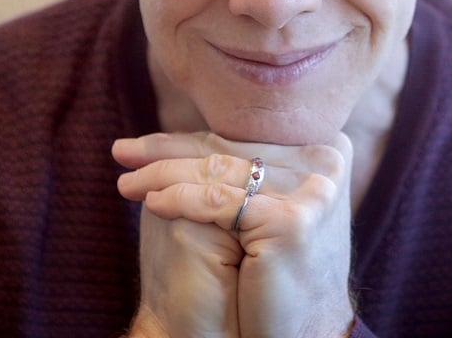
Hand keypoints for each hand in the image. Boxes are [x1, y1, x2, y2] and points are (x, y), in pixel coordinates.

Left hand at [114, 132, 355, 337]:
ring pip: (219, 171)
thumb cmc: (274, 269)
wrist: (296, 331)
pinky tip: (151, 202)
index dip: (189, 139)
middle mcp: (326, 161)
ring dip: (163, 174)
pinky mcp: (292, 219)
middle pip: (229, 150)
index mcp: (326, 150)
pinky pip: (219, 202)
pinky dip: (179, 199)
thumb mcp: (269, 203)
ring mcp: (313, 189)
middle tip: (126, 152)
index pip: (242, 138)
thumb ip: (250, 166)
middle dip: (168, 151)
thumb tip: (192, 133)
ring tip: (129, 181)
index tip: (146, 144)